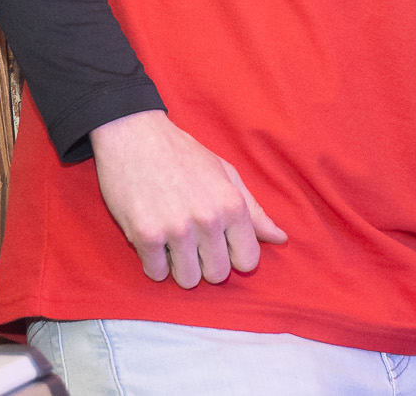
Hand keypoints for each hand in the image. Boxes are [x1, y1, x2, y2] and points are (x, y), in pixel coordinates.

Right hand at [89, 110, 286, 287]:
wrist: (134, 136)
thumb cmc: (183, 154)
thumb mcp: (225, 174)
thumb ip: (253, 211)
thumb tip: (281, 239)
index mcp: (232, 204)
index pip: (248, 260)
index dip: (234, 256)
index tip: (221, 245)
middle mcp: (208, 219)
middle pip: (217, 274)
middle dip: (207, 263)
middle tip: (194, 242)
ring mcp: (176, 229)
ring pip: (188, 280)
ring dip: (180, 266)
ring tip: (173, 241)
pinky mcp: (145, 235)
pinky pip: (156, 273)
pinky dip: (154, 263)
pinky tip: (154, 239)